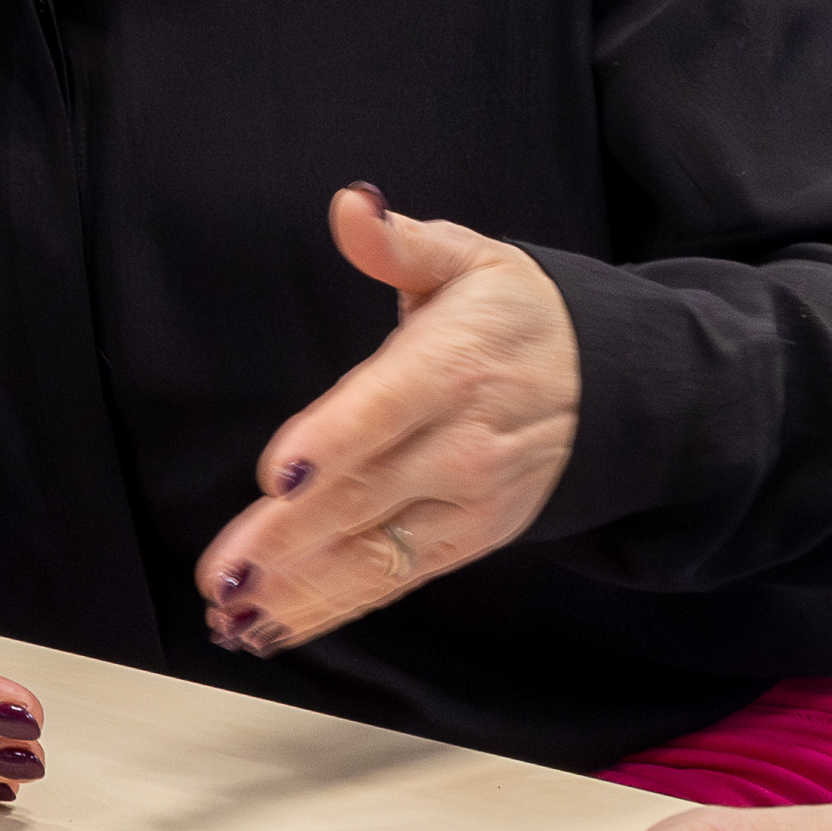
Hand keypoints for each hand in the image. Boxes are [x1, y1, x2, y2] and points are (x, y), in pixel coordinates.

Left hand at [196, 186, 580, 657]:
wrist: (608, 386)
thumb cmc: (517, 318)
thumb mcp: (468, 258)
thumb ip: (399, 242)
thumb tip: (352, 206)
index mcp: (450, 368)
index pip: (383, 409)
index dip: (331, 444)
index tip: (280, 475)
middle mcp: (458, 446)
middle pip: (362, 497)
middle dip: (287, 539)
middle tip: (223, 570)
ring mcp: (461, 505)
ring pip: (371, 555)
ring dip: (298, 590)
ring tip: (231, 612)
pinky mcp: (463, 544)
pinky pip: (389, 582)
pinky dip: (328, 608)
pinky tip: (270, 624)